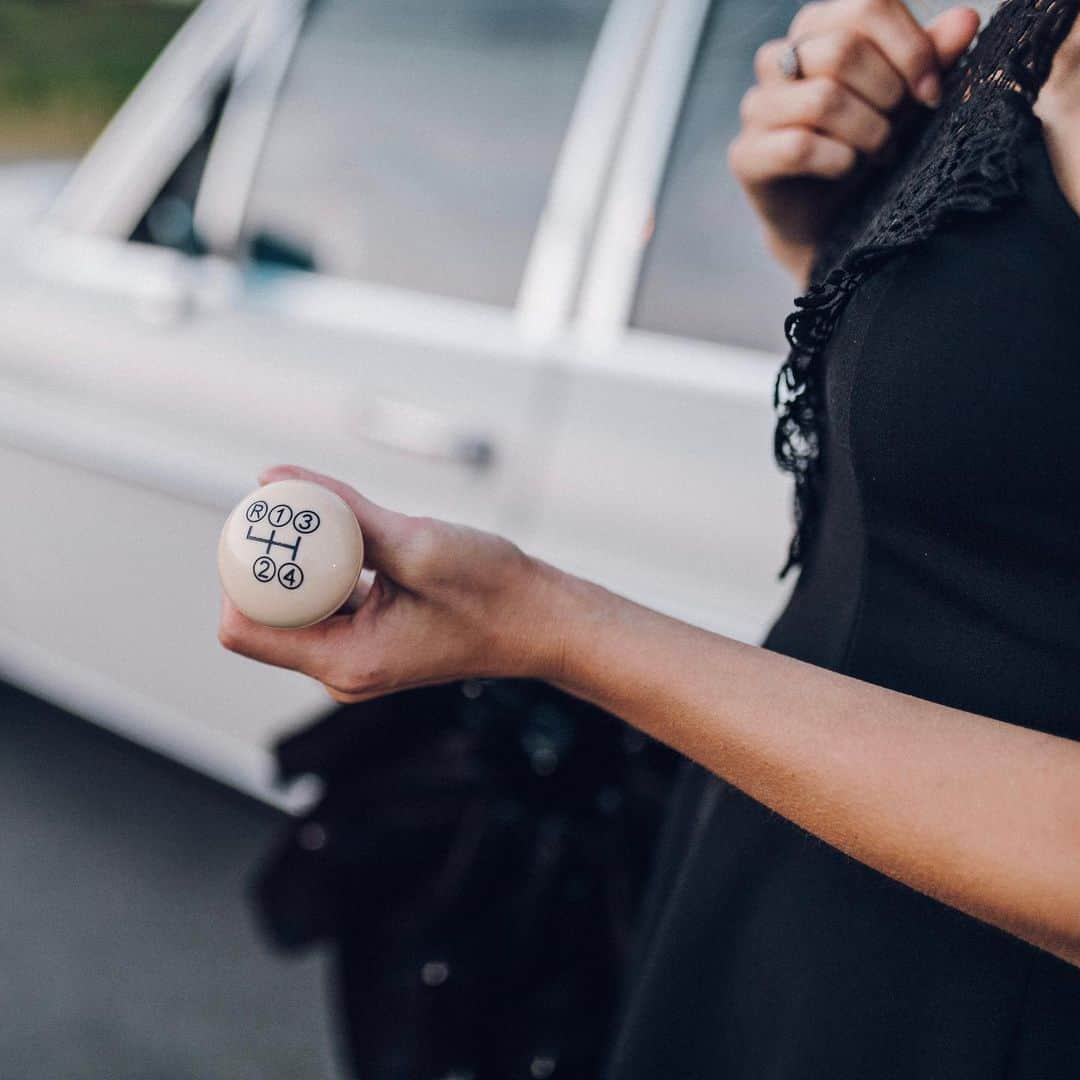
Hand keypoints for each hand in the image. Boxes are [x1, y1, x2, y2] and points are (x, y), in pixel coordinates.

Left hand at [218, 465, 564, 701]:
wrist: (544, 619)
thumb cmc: (494, 593)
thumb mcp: (415, 545)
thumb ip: (343, 512)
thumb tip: (274, 480)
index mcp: (346, 662)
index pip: (244, 625)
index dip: (242, 571)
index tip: (264, 522)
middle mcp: (342, 668)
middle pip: (264, 613)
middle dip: (270, 558)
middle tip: (291, 508)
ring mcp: (357, 655)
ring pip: (296, 603)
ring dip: (302, 558)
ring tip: (327, 516)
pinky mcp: (373, 636)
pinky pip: (328, 600)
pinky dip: (330, 564)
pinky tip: (356, 534)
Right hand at [728, 0, 980, 281]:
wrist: (828, 217)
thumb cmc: (865, 145)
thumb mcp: (905, 99)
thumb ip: (931, 58)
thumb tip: (967, 19)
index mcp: (817, 29)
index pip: (867, 5)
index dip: (910, 46)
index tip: (932, 92)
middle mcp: (778, 60)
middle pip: (841, 50)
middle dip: (887, 94)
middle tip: (899, 127)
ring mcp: (756, 108)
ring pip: (821, 99)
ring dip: (866, 131)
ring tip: (877, 152)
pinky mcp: (745, 156)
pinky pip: (797, 147)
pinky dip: (838, 161)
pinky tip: (847, 169)